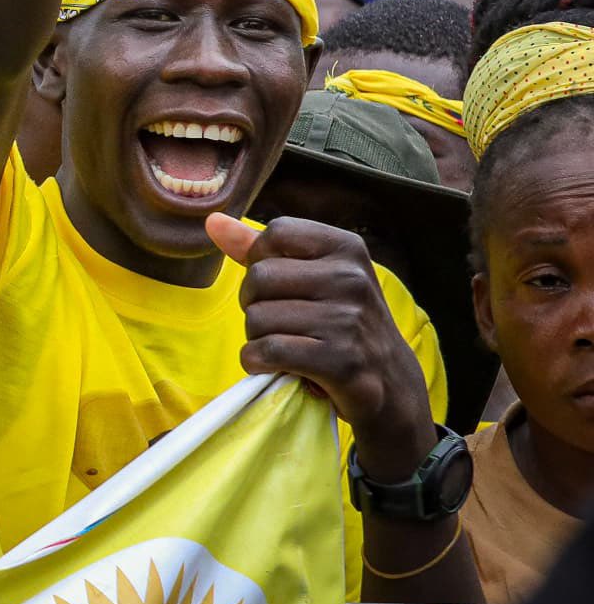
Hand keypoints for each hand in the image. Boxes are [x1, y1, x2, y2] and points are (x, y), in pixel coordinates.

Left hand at [207, 215, 437, 476]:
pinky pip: (268, 351)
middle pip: (259, 277)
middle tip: (278, 323)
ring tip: (284, 345)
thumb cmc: (341, 321)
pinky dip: (257, 361)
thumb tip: (212, 221)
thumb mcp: (313, 276)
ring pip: (258, 318)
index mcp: (346, 248)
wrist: (390, 382)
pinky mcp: (340, 361)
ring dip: (257, 338)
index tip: (279, 285)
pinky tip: (271, 365)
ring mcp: (349, 320)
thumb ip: (261, 249)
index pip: (275, 233)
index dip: (261, 260)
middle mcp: (351, 279)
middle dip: (254, 304)